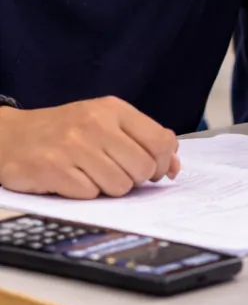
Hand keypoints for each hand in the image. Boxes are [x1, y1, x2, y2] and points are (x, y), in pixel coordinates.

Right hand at [0, 97, 178, 198]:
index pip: (162, 142)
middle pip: (144, 169)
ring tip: (89, 173)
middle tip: (114, 171)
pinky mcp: (53, 168)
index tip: (154, 170)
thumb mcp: (104, 122)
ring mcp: (72, 146)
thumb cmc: (64, 131)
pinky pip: (90, 195)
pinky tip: (71, 179)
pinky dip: (84, 193)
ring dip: (108, 188)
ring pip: (119, 186)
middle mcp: (94, 124)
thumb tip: (175, 166)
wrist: (10, 136)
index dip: (163, 163)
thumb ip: (142, 140)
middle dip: (134, 179)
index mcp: (113, 109)